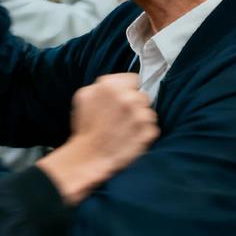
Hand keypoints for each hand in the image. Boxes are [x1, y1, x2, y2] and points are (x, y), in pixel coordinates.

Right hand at [36, 74, 158, 204]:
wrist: (89, 156)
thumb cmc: (86, 129)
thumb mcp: (84, 97)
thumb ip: (100, 85)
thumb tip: (113, 83)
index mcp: (110, 86)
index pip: (132, 79)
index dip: (127, 90)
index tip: (123, 99)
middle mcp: (128, 98)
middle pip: (141, 95)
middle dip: (133, 105)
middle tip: (121, 117)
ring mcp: (140, 115)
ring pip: (148, 112)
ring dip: (139, 119)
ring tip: (125, 129)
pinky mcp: (148, 132)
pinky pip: (152, 128)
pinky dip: (143, 133)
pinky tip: (130, 138)